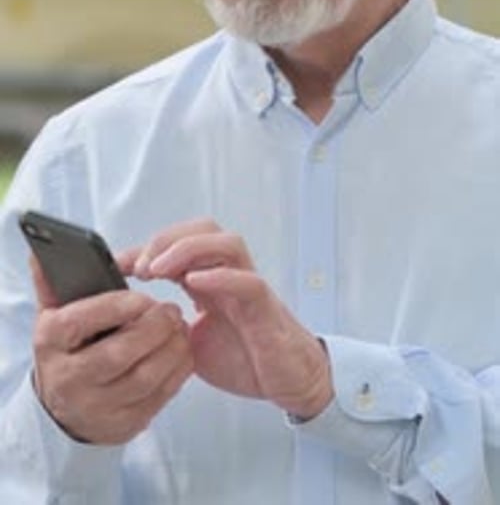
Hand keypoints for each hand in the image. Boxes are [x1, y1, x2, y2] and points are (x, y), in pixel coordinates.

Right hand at [30, 256, 193, 443]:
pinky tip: (182, 351)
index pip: (83, 321)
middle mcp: (70, 380)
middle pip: (120, 353)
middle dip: (154, 327)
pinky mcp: (123, 425)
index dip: (118, 306)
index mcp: (51, 343)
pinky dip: (177, 371)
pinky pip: (159, 397)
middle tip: (171, 309)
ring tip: (180, 326)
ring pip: (145, 377)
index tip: (144, 295)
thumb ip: (52, 281)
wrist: (61, 408)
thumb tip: (43, 253)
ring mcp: (97, 407)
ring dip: (171, 348)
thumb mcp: (52, 314)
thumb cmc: (65, 350)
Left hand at [122, 219, 333, 419]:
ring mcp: (249, 287)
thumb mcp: (190, 341)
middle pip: (204, 228)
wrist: (288, 382)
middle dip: (166, 239)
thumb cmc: (244, 358)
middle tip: (137, 267)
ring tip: (158, 270)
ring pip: (227, 243)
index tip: (114, 264)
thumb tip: (126, 321)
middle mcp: (230, 274)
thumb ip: (166, 325)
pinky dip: (220, 276)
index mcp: (211, 279)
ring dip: (188, 249)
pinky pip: (248, 281)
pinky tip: (195, 281)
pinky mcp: (266, 309)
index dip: (145, 248)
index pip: (179, 244)